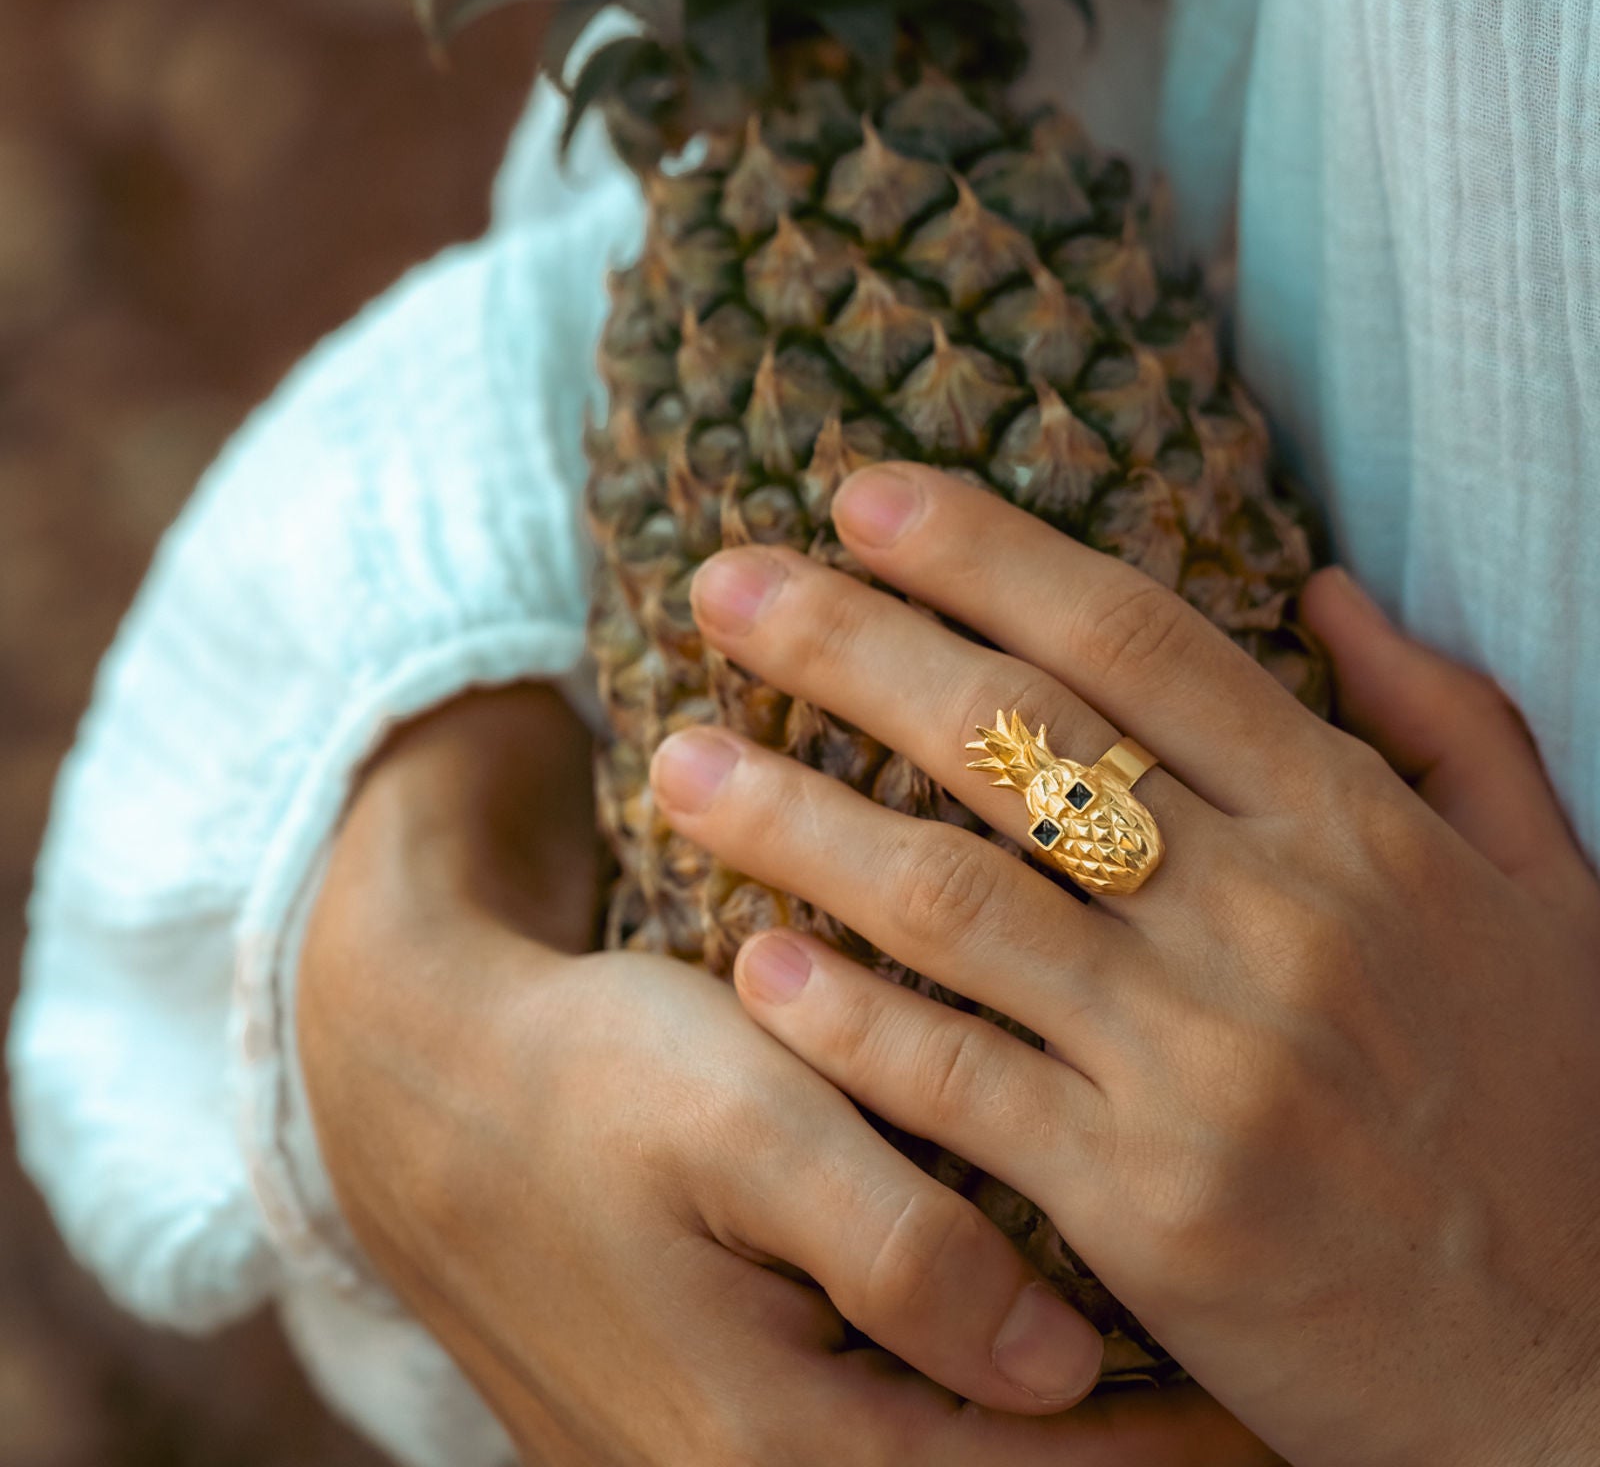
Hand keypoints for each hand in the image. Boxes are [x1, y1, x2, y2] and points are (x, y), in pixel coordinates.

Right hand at [299, 685, 1270, 1465]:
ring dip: (1071, 1428)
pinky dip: (987, 1398)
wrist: (428, 1093)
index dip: (1178, 1453)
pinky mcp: (731, 1425)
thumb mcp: (741, 1129)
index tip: (1283, 1395)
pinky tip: (1045, 1335)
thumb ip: (897, 1249)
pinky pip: (896, 1434)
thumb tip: (1058, 1367)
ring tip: (1200, 1374)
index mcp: (783, 1446)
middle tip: (1270, 1387)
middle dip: (1144, 1450)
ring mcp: (743, 1465)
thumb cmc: (595, 1086)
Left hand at [652, 466, 1599, 1466]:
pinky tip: (753, 966)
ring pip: (953, 898)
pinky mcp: (1149, 1206)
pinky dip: (851, 1019)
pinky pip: (962, 1084)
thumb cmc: (1559, 1116)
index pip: (1133, 637)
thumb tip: (1328, 588)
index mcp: (1354, 824)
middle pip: (1014, 735)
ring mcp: (1202, 1061)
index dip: (982, 551)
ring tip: (674, 762)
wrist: (1589, 1376)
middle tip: (720, 585)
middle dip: (846, 642)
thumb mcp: (1552, 893)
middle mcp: (1270, 917)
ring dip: (794, 821)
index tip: (861, 496)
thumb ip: (1447, 727)